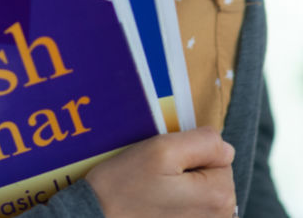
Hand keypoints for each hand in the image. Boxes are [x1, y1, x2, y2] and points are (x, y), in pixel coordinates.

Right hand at [86, 125, 236, 216]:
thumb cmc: (126, 186)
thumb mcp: (161, 150)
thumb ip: (202, 143)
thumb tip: (226, 148)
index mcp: (219, 197)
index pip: (220, 156)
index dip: (192, 151)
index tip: (166, 162)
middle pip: (214, 176)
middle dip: (189, 169)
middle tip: (157, 175)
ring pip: (202, 193)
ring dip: (182, 187)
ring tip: (154, 191)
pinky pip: (190, 209)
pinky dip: (176, 204)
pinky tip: (155, 206)